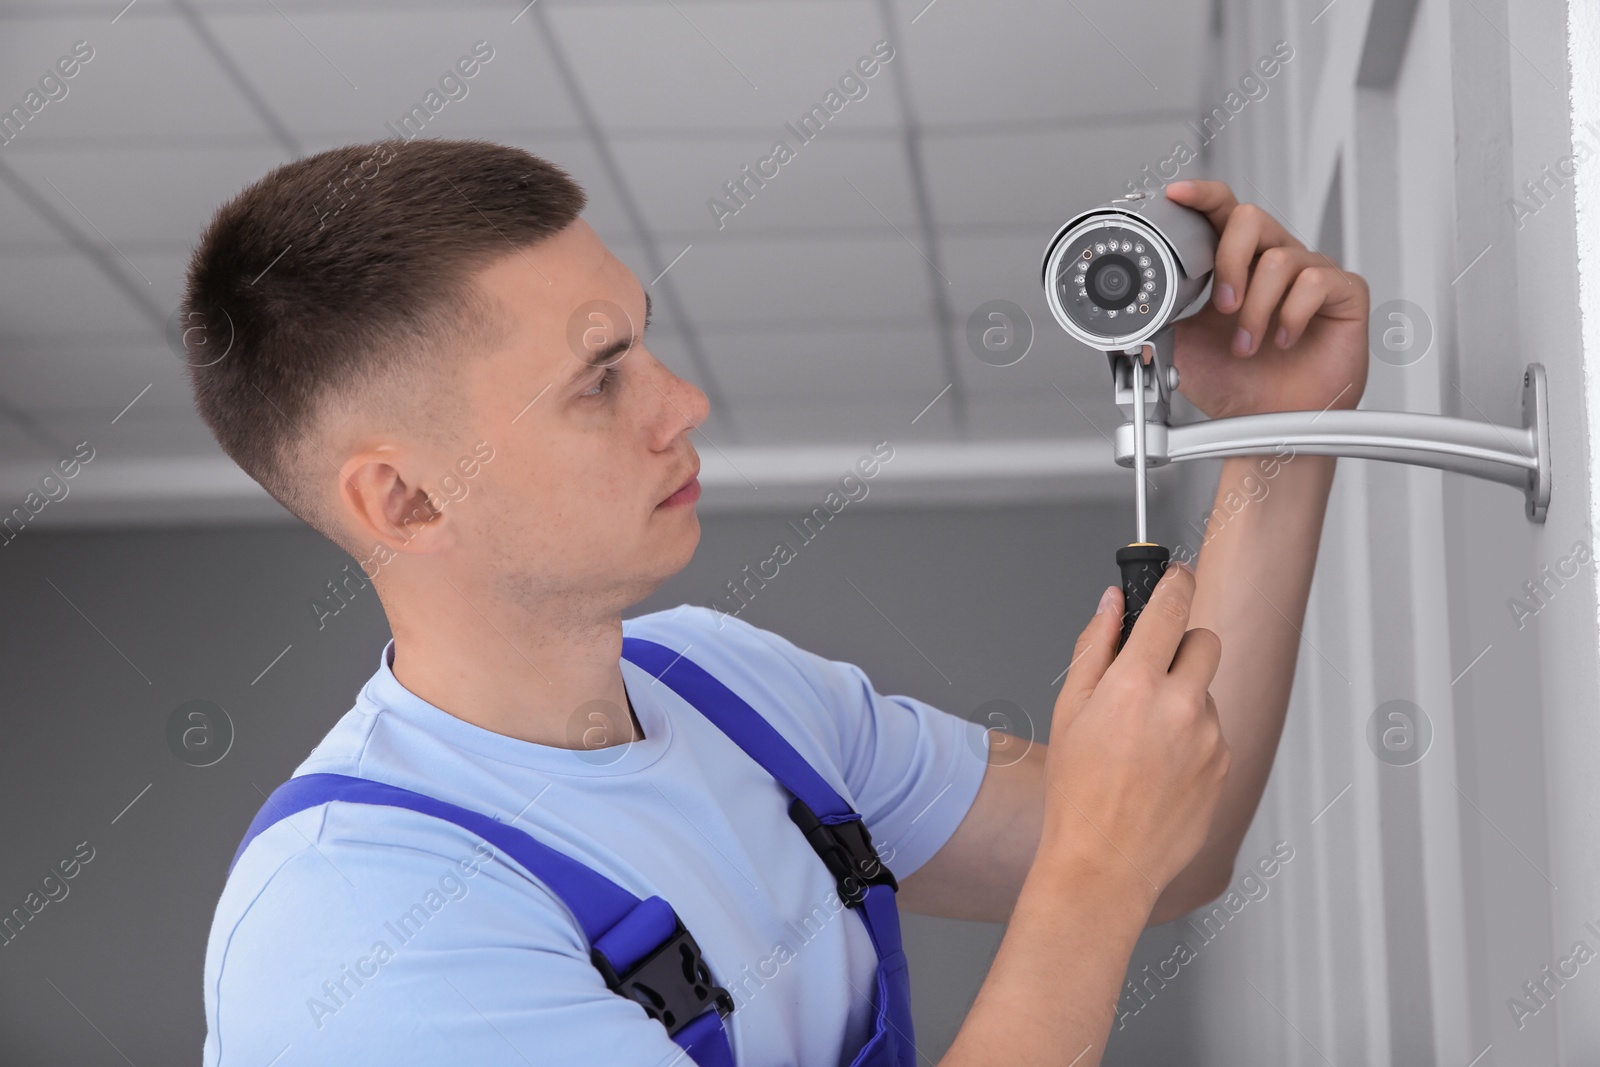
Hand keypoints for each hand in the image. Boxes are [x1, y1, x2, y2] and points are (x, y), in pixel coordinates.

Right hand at [1038, 566, 1230, 901]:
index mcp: (1135, 685)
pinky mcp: (1225, 767)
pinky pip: (1213, 733)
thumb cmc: (1077, 795)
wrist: (1104, 865)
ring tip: (1142, 744)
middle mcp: (1182, 706)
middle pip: (1205, 641)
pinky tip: (1158, 770)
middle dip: (1182, 644)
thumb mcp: (1068, 711)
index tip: (1177, 574)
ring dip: (1183, 700)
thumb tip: (1111, 605)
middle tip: (1151, 669)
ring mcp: (1210, 738)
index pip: (1171, 608)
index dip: (1175, 582)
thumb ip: (1093, 647)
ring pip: (1207, 692)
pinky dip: (1191, 739)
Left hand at [1163, 179, 1370, 420]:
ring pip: (1280, 258)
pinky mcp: (1344, 293)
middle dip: (1229, 261)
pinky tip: (1283, 340)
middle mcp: (1272, 260)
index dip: (1202, 196)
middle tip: (1222, 307)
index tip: (1175, 195)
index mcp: (1235, 263)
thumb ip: (1157, 321)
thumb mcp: (1181, 349)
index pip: (1221, 211)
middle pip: (1251, 217)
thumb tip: (1125, 312)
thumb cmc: (1234, 385)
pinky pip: (1317, 281)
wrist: (1266, 424)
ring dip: (1256, 309)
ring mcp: (1311, 273)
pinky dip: (1292, 314)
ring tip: (1248, 344)